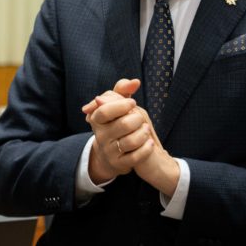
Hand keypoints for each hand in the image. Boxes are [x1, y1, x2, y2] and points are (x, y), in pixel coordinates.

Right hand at [83, 79, 178, 195]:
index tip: (132, 103)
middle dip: (137, 119)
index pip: (105, 110)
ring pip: (131, 141)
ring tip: (146, 129)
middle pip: (124, 124)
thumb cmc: (114, 123)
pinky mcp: (119, 164)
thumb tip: (135, 82)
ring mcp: (109, 151)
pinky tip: (149, 142)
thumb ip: (122, 90)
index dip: (121, 105)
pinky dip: (146, 148)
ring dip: (143, 133)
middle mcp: (101, 136)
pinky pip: (136, 157)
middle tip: (140, 118)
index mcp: (97, 120)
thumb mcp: (114, 106)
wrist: (109, 154)